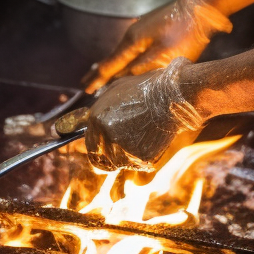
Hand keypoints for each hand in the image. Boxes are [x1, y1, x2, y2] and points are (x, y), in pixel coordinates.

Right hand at [83, 0, 231, 93]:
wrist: (198, 8)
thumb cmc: (184, 33)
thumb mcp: (165, 54)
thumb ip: (144, 66)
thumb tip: (125, 76)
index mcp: (133, 42)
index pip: (110, 65)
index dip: (98, 78)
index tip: (86, 89)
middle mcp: (131, 35)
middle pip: (111, 57)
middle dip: (97, 71)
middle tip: (84, 82)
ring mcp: (139, 29)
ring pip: (119, 51)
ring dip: (108, 64)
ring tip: (99, 74)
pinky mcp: (148, 28)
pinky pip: (128, 47)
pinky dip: (119, 57)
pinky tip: (122, 60)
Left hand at [85, 58, 208, 171]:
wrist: (171, 96)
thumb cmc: (144, 89)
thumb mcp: (115, 91)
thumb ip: (98, 106)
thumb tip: (82, 118)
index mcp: (97, 119)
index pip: (90, 146)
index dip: (97, 149)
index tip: (103, 151)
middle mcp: (107, 136)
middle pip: (102, 160)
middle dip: (109, 158)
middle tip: (122, 151)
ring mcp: (124, 148)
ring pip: (121, 163)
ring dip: (128, 156)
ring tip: (142, 139)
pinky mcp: (141, 158)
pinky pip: (138, 163)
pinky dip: (143, 156)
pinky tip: (152, 140)